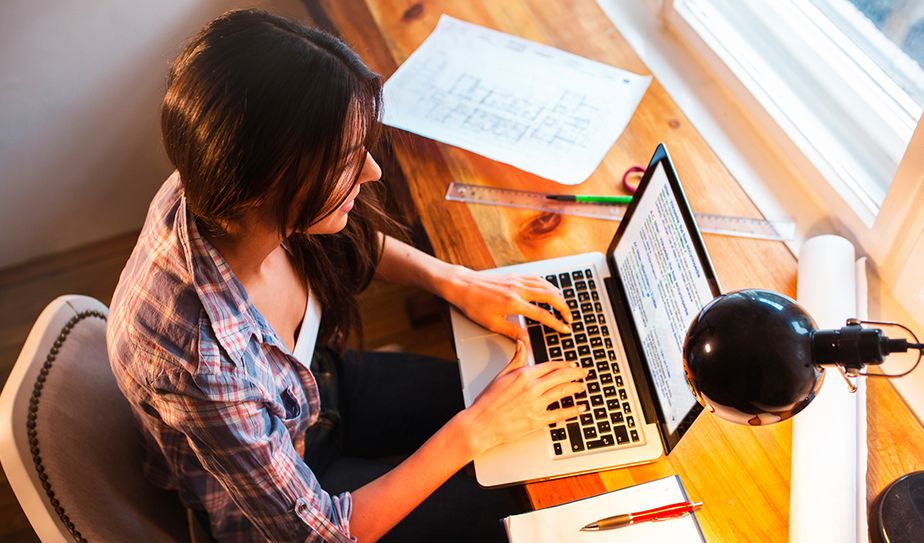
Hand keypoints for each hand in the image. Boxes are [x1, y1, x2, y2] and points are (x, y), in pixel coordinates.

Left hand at [442, 266, 571, 339]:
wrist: (463, 286)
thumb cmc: (474, 304)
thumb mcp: (492, 323)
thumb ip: (512, 332)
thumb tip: (527, 340)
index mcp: (513, 304)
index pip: (542, 315)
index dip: (556, 323)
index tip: (565, 329)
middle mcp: (518, 290)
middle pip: (550, 296)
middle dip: (564, 308)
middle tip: (570, 318)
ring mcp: (517, 281)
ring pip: (546, 285)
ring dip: (558, 296)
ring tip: (564, 306)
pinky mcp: (514, 276)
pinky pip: (537, 279)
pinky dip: (548, 285)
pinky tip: (551, 290)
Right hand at [460, 340, 587, 455]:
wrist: (481, 423)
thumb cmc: (488, 401)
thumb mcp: (502, 375)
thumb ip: (516, 358)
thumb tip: (522, 342)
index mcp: (524, 375)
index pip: (550, 365)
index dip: (564, 364)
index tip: (571, 364)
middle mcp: (533, 388)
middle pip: (561, 376)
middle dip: (576, 373)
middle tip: (584, 372)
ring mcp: (536, 404)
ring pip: (563, 392)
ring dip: (576, 388)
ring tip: (582, 386)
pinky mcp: (538, 420)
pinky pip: (560, 414)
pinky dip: (573, 410)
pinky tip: (580, 408)